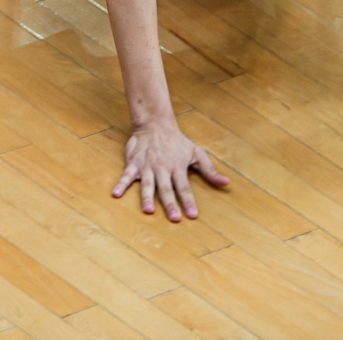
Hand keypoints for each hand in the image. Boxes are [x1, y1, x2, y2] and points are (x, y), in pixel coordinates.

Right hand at [113, 118, 228, 221]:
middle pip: (167, 189)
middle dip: (170, 204)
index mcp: (178, 167)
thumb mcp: (197, 153)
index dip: (188, 202)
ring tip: (148, 210)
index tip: (192, 216)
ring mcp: (147, 166)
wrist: (155, 123)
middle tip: (174, 218)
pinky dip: (121, 184)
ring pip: (147, 184)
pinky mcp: (134, 163)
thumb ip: (210, 171)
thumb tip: (227, 183)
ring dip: (147, 197)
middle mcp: (162, 168)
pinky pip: (126, 175)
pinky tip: (116, 194)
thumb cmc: (178, 142)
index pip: (184, 187)